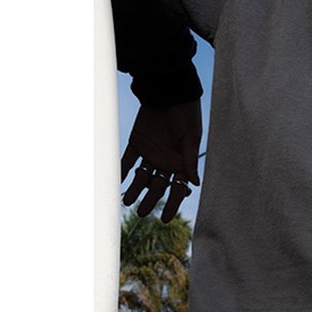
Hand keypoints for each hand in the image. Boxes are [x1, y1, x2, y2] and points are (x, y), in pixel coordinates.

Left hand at [121, 100, 202, 221]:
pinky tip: (116, 181)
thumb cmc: (186, 112)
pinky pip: (127, 160)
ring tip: (127, 201)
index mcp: (181, 161)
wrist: (168, 92)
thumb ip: (189, 159)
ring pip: (141, 177)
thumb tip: (194, 183)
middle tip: (142, 212)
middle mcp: (166, 160)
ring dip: (134, 189)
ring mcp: (151, 152)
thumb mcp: (191, 136)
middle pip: (157, 186)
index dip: (173, 203)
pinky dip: (121, 170)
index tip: (166, 219)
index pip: (178, 188)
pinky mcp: (136, 142)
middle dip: (151, 200)